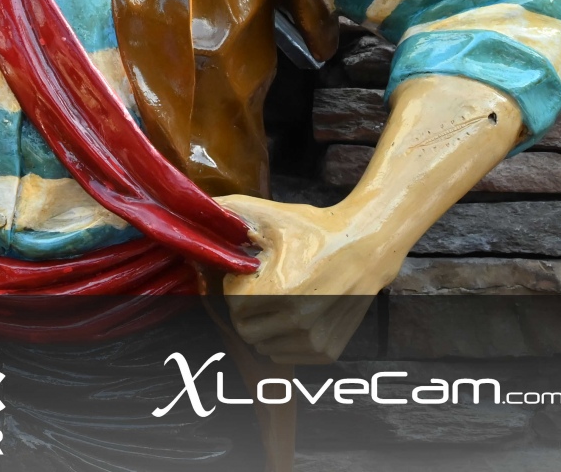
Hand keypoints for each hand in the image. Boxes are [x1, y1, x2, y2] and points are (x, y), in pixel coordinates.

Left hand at [217, 195, 399, 362]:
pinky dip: (282, 339)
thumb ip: (229, 213)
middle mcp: (298, 321)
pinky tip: (294, 314)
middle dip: (245, 309)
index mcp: (280, 291)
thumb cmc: (314, 229)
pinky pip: (285, 355)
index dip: (236, 287)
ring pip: (264, 346)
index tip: (251, 273)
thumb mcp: (270, 215)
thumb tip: (193, 206)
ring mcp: (314, 340)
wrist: (367, 247)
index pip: (233, 306)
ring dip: (264, 325)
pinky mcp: (327, 351)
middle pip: (245, 330)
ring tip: (280, 298)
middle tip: (260, 288)